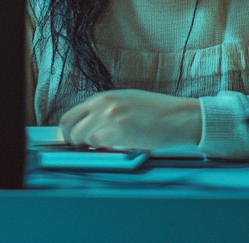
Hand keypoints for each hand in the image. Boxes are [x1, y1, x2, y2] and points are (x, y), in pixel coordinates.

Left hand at [58, 89, 201, 149]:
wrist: (180, 116)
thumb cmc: (159, 112)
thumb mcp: (127, 102)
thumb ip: (106, 112)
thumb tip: (89, 129)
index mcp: (105, 97)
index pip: (70, 116)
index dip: (68, 133)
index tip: (73, 142)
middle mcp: (103, 104)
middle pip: (70, 128)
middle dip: (75, 143)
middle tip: (86, 151)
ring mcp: (110, 117)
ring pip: (82, 138)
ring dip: (90, 148)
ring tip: (106, 150)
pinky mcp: (119, 131)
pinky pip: (97, 145)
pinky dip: (101, 151)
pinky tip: (114, 151)